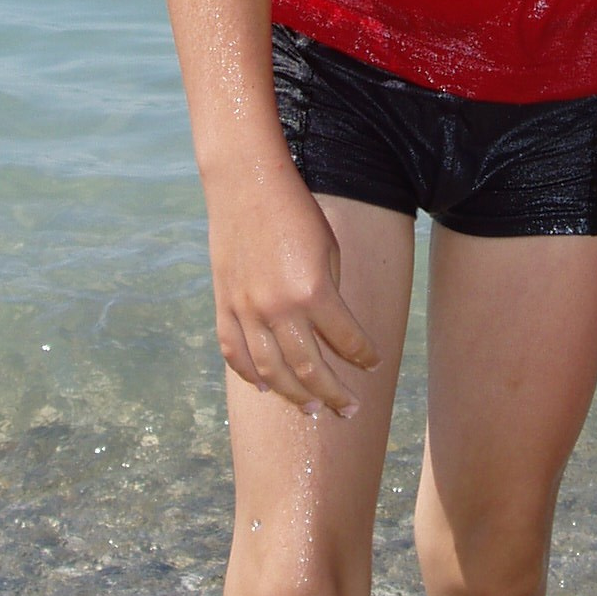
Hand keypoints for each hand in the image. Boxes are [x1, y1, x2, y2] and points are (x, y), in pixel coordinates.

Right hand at [205, 161, 379, 415]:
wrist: (246, 184)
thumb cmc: (296, 211)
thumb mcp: (328, 250)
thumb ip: (330, 295)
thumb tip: (332, 332)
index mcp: (314, 292)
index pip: (346, 341)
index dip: (364, 356)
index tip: (372, 364)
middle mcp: (278, 309)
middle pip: (310, 370)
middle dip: (334, 395)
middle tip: (349, 411)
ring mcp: (246, 311)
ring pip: (271, 372)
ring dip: (294, 396)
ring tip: (311, 410)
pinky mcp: (224, 305)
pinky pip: (235, 353)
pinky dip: (249, 375)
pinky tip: (264, 387)